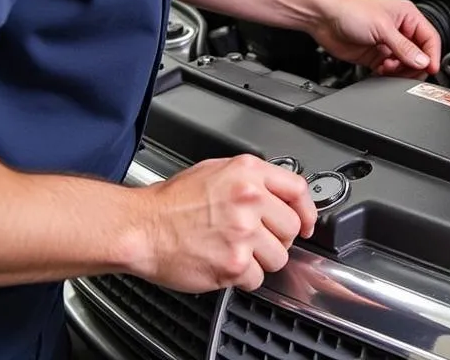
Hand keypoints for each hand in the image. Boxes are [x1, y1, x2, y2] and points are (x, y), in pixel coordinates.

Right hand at [128, 155, 316, 292]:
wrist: (142, 228)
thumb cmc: (172, 202)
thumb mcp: (216, 170)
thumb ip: (251, 179)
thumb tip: (277, 192)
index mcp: (248, 172)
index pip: (298, 189)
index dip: (307, 210)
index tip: (307, 223)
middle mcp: (250, 199)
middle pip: (292, 227)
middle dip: (278, 238)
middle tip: (259, 239)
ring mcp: (243, 232)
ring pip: (279, 256)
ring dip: (262, 260)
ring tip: (239, 252)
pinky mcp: (233, 263)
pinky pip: (257, 278)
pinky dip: (245, 278)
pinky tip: (227, 265)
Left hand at [311, 0, 441, 77]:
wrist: (323, 17)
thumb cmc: (350, 10)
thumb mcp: (382, 28)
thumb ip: (404, 47)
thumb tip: (422, 61)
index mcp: (407, 16)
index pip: (429, 38)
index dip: (432, 55)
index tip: (430, 69)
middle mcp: (399, 30)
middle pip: (418, 55)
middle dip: (414, 65)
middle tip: (407, 72)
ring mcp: (387, 44)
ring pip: (404, 65)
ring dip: (399, 71)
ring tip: (389, 68)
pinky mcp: (375, 56)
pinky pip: (389, 71)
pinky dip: (388, 75)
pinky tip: (381, 70)